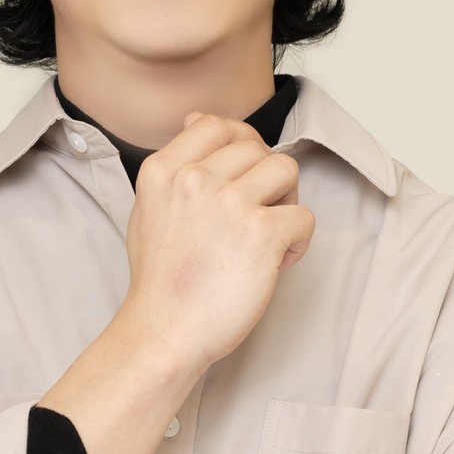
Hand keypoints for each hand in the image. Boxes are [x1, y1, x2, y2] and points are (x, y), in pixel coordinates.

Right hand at [121, 110, 314, 370]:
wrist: (166, 332)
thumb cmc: (162, 281)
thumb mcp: (149, 209)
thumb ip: (174, 166)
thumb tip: (198, 120)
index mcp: (163, 171)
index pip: (214, 125)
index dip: (239, 144)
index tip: (242, 175)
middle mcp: (195, 180)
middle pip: (256, 149)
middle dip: (265, 181)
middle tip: (256, 218)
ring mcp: (229, 204)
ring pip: (286, 170)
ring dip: (285, 201)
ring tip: (269, 235)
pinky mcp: (261, 234)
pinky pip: (304, 216)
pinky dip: (298, 241)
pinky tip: (277, 262)